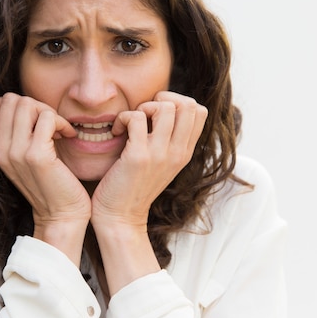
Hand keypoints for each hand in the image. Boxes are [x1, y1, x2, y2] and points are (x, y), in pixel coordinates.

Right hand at [0, 93, 90, 262]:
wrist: (61, 215)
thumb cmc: (50, 181)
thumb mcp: (24, 154)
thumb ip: (17, 131)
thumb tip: (22, 101)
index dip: (18, 105)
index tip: (35, 122)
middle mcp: (0, 149)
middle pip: (11, 99)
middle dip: (35, 105)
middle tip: (51, 125)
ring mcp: (16, 152)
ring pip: (27, 103)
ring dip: (48, 112)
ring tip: (58, 131)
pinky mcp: (36, 155)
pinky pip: (47, 117)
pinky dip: (61, 122)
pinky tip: (68, 136)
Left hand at [91, 91, 207, 228]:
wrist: (120, 218)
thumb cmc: (134, 187)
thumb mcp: (160, 163)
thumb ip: (167, 140)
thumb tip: (161, 109)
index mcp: (184, 153)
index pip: (199, 111)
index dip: (177, 102)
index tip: (156, 114)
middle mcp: (177, 153)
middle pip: (187, 104)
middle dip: (162, 99)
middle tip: (144, 114)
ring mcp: (160, 155)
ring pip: (165, 107)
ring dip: (143, 107)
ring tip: (131, 123)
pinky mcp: (139, 157)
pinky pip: (136, 118)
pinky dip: (123, 118)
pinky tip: (116, 131)